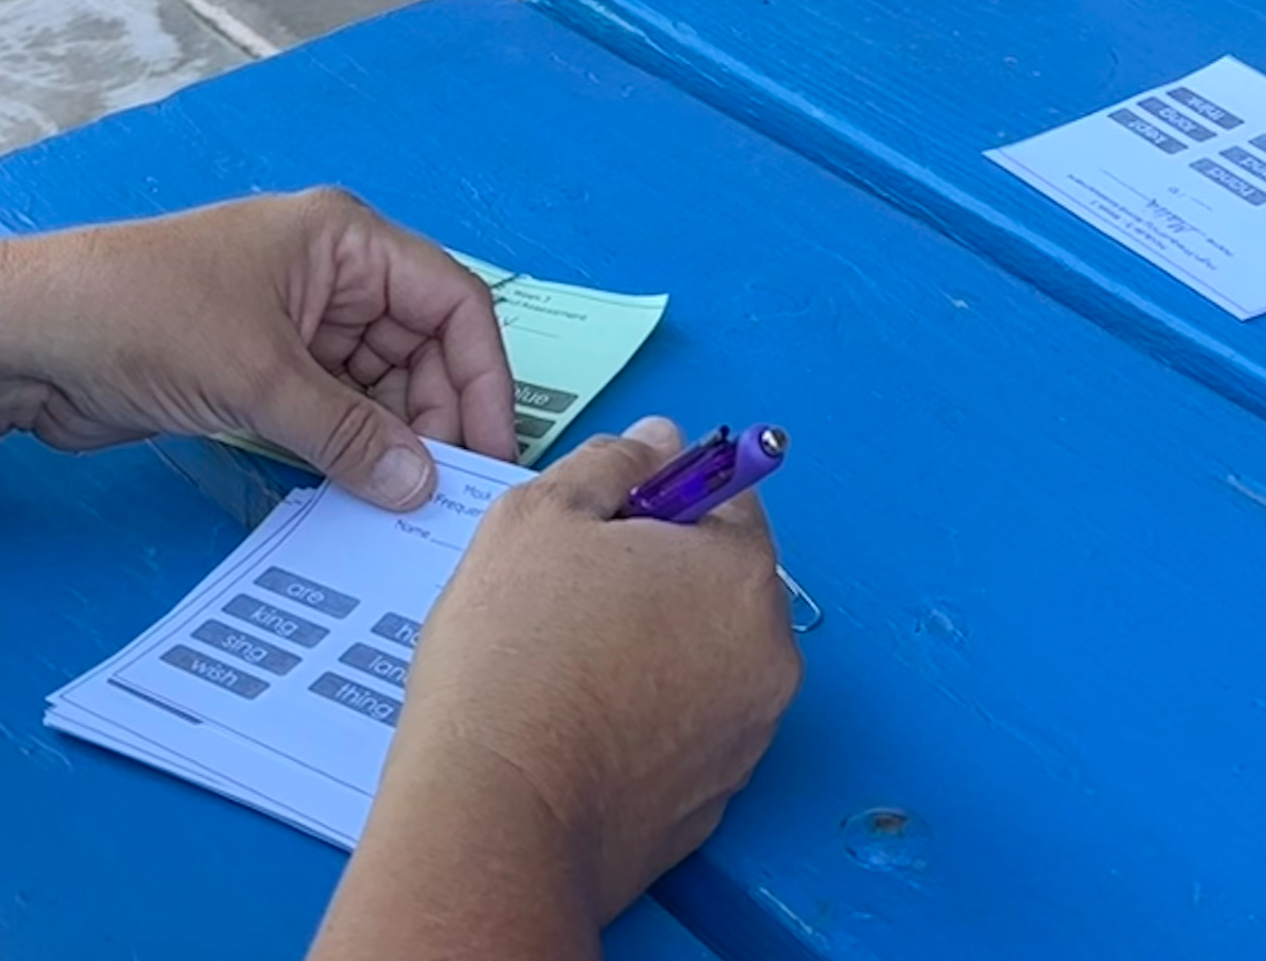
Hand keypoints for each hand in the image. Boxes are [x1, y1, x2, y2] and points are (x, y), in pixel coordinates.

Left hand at [0, 189, 515, 507]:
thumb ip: (349, 433)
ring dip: (392, 442)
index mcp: (343, 239)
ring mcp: (294, 324)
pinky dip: (349, 450)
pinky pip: (332, 413)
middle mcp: (330, 275)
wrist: (30, 337)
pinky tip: (359, 496)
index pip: (452, 303)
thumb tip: (423, 486)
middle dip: (436, 418)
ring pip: (378, 388)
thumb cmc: (143, 316)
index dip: (483, 377)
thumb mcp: (259, 375)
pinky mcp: (259, 371)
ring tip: (402, 508)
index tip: (491, 453)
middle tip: (441, 497)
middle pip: (422, 350)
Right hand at [368, 420, 799, 925]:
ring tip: (560, 658)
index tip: (601, 514)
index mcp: (742, 575)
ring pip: (701, 656)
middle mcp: (769, 658)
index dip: (660, 489)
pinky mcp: (712, 804)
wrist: (496, 819)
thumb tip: (655, 445)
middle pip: (719, 581)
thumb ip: (610, 463)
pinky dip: (644, 713)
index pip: (728, 494)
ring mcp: (747, 739)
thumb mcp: (538, 514)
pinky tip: (574, 718)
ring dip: (649, 642)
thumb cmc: (513, 657)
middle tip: (565, 586)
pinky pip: (685, 728)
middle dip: (655, 570)